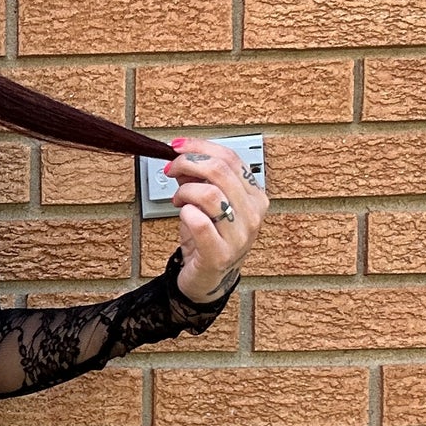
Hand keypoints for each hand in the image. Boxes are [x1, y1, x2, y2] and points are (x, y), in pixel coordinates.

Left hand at [163, 136, 267, 304]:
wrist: (206, 279)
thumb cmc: (208, 239)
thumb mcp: (206, 203)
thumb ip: (198, 178)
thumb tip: (182, 155)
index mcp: (255, 196)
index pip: (231, 158)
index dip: (200, 147)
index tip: (178, 146)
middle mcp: (252, 214)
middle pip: (220, 171)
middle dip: (188, 164)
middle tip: (171, 169)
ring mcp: (239, 236)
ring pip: (210, 194)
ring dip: (185, 191)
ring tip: (177, 199)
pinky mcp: (219, 254)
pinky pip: (200, 223)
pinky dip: (186, 213)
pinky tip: (183, 214)